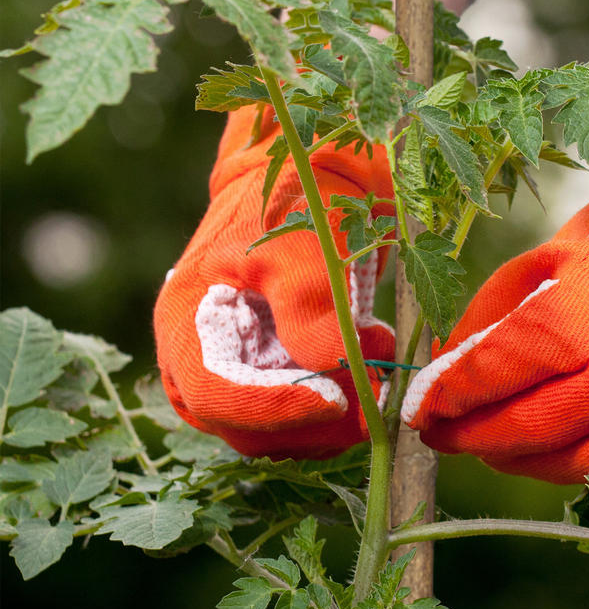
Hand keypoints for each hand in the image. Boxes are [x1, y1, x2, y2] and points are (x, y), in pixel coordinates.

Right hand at [154, 105, 395, 456]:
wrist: (318, 177)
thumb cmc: (301, 199)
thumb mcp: (305, 241)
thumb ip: (311, 303)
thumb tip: (331, 368)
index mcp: (188, 322)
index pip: (215, 394)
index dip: (272, 408)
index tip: (336, 399)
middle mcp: (202, 359)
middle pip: (245, 427)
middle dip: (313, 420)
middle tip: (377, 394)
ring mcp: (239, 372)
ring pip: (277, 431)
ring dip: (334, 417)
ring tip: (381, 363)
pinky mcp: (276, 376)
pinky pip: (301, 415)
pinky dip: (341, 405)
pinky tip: (376, 365)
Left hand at [402, 57, 588, 498]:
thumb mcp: (573, 240)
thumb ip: (509, 301)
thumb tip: (455, 357)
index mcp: (587, 315)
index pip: (497, 376)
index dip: (450, 399)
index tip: (420, 410)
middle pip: (533, 433)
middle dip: (480, 439)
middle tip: (454, 434)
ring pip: (588, 468)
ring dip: (537, 462)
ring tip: (512, 444)